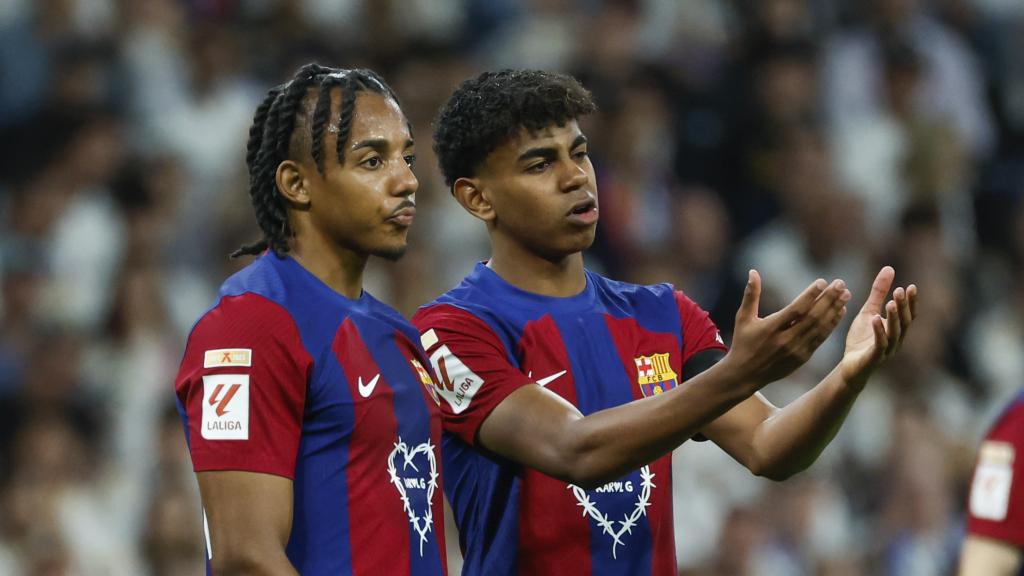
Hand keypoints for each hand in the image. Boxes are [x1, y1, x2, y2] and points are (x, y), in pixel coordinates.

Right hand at [725, 269, 850, 387]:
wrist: (746, 374)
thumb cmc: (743, 342)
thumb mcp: (743, 318)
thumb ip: (751, 295)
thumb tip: (753, 271)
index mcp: (771, 329)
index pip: (795, 310)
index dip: (810, 295)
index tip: (822, 282)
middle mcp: (786, 340)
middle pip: (812, 317)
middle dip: (828, 299)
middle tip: (840, 283)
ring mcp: (796, 350)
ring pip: (820, 328)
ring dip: (834, 310)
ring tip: (846, 294)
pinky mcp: (803, 357)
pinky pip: (821, 338)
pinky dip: (832, 324)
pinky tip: (840, 312)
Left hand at [840, 266, 917, 386]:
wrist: (850, 367)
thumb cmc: (862, 339)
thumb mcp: (868, 311)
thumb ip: (878, 293)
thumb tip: (889, 268)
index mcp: (896, 330)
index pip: (909, 315)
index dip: (911, 302)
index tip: (911, 287)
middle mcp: (896, 340)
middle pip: (904, 322)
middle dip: (903, 306)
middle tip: (900, 290)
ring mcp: (886, 350)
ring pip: (894, 333)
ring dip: (893, 317)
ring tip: (890, 302)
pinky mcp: (874, 358)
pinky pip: (879, 344)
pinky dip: (879, 331)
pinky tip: (875, 319)